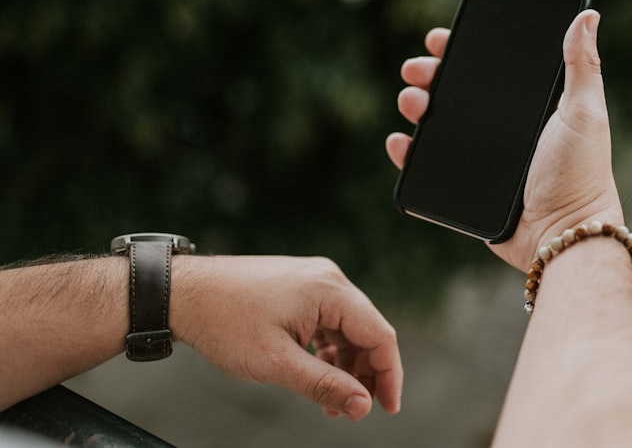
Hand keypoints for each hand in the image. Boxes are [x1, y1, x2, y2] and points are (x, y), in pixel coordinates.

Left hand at [170, 255, 401, 419]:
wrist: (184, 293)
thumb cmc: (223, 320)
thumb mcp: (277, 363)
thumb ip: (325, 385)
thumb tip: (362, 405)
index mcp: (329, 291)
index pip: (380, 335)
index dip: (389, 375)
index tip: (387, 407)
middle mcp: (328, 280)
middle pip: (367, 331)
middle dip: (366, 374)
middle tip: (355, 409)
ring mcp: (314, 281)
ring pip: (348, 329)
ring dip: (346, 366)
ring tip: (333, 400)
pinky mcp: (300, 288)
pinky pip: (329, 321)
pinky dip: (329, 351)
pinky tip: (319, 374)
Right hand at [387, 9, 623, 271]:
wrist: (562, 236)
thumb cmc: (582, 174)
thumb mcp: (584, 112)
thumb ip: (582, 65)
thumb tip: (587, 14)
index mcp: (533, 104)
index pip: (493, 66)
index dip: (465, 48)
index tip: (441, 37)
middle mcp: (506, 127)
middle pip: (458, 90)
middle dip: (431, 73)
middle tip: (416, 68)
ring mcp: (485, 156)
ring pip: (440, 123)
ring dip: (416, 105)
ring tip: (410, 100)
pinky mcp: (469, 185)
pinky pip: (430, 164)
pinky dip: (410, 151)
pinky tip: (400, 141)